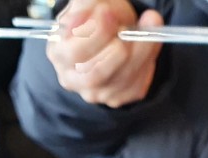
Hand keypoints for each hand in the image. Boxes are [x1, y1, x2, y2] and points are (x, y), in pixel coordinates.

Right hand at [46, 0, 163, 107]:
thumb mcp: (91, 4)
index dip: (95, 34)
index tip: (108, 12)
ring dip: (139, 53)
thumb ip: (92, 6)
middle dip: (117, 50)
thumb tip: (104, 11)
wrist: (112, 34)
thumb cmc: (98, 19)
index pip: (75, 52)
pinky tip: (147, 47)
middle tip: (128, 28)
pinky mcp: (115, 98)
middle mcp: (72, 78)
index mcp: (59, 52)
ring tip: (146, 27)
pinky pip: (135, 87)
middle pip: (96, 73)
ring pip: (120, 80)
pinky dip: (146, 65)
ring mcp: (94, 92)